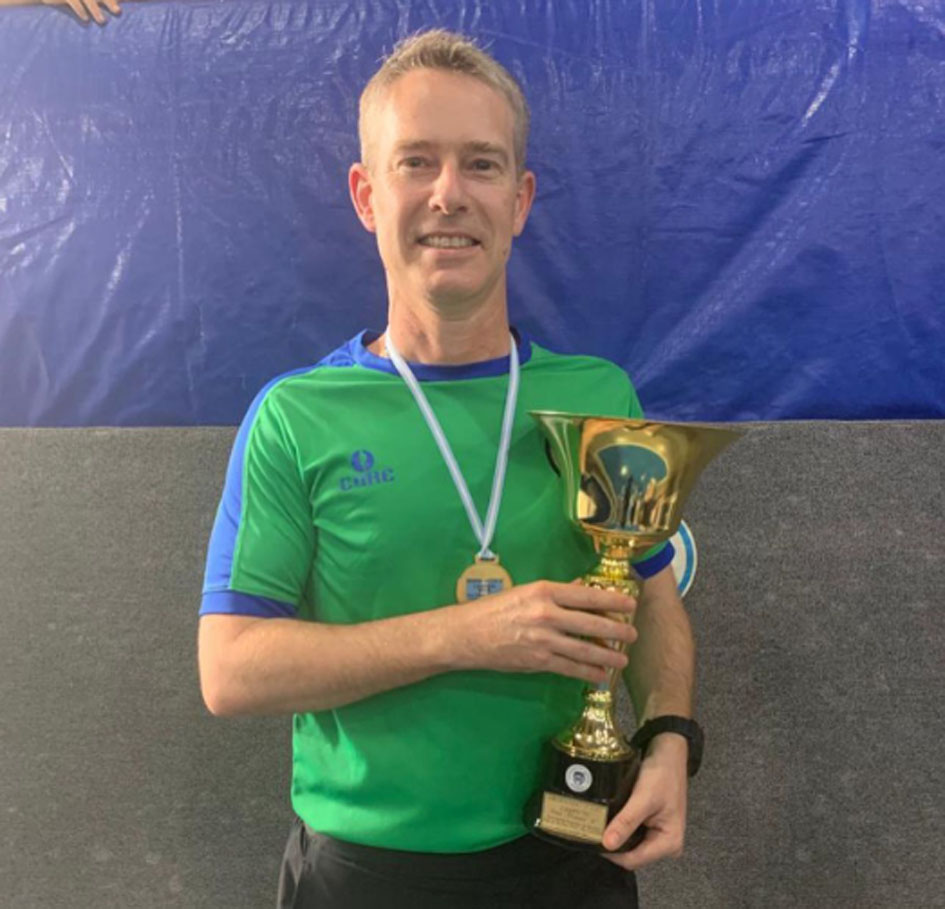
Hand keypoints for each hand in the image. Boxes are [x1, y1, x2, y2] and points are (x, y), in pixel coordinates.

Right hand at [43, 0, 120, 24]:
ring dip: (95, 9)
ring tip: (103, 22)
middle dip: (109, 2)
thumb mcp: (87, 2)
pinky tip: (86, 20)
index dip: (112, 0)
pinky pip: (72, 1)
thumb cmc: (70, 0)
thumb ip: (101, 4)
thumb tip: (119, 10)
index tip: (121, 10)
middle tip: (119, 12)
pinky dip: (80, 10)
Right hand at [447, 580, 636, 683]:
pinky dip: (587, 672)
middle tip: (633, 634)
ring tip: (623, 659)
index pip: (586, 595)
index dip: (611, 601)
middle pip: (591, 623)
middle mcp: (546, 614)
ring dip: (608, 655)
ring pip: (584, 649)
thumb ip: (555, 592)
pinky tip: (600, 674)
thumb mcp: (524, 591)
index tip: (629, 604)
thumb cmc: (494, 609)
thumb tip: (582, 588)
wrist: (466, 634)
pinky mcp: (537, 661)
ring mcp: (543, 639)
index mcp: (543, 591)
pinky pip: (569, 668)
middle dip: (617, 630)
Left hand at [601, 733, 688, 870]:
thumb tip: (607, 844)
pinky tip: (605, 818)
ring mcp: (658, 834)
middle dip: (611, 843)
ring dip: (613, 834)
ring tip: (594, 822)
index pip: (633, 859)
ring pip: (629, 843)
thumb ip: (626, 822)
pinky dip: (618, 826)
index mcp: (669, 843)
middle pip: (631, 853)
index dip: (611, 853)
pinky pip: (631, 832)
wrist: (669, 751)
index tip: (590, 839)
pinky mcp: (650, 824)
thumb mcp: (643, 797)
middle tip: (588, 829)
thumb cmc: (662, 773)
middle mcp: (666, 843)